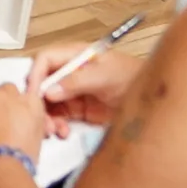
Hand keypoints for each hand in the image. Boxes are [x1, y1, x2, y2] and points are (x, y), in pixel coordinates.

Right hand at [25, 44, 141, 135]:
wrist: (152, 102)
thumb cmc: (133, 78)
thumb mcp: (105, 76)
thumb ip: (77, 81)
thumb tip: (49, 90)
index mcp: (75, 55)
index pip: (45, 60)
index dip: (35, 74)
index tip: (33, 93)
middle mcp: (69, 72)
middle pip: (42, 83)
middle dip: (38, 101)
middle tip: (42, 118)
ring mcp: (72, 91)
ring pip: (47, 102)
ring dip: (46, 117)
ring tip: (53, 129)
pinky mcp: (77, 109)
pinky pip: (58, 116)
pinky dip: (56, 125)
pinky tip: (62, 132)